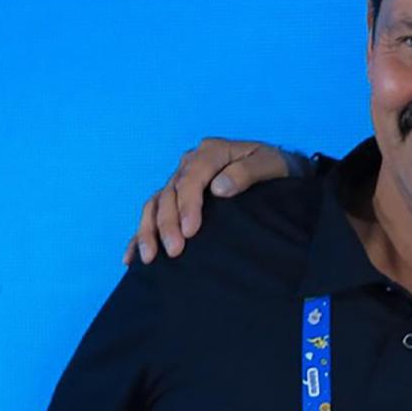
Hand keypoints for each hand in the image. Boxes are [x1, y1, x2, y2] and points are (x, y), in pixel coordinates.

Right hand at [128, 138, 286, 263]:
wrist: (279, 168)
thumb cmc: (276, 166)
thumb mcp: (270, 164)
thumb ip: (247, 173)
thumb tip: (219, 188)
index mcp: (211, 152)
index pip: (191, 179)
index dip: (188, 205)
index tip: (190, 231)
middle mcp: (190, 163)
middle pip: (169, 193)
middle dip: (167, 224)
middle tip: (174, 251)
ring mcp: (181, 179)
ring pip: (155, 203)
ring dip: (148, 230)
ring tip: (149, 258)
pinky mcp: (178, 195)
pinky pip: (153, 213)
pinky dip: (141, 234)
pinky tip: (132, 257)